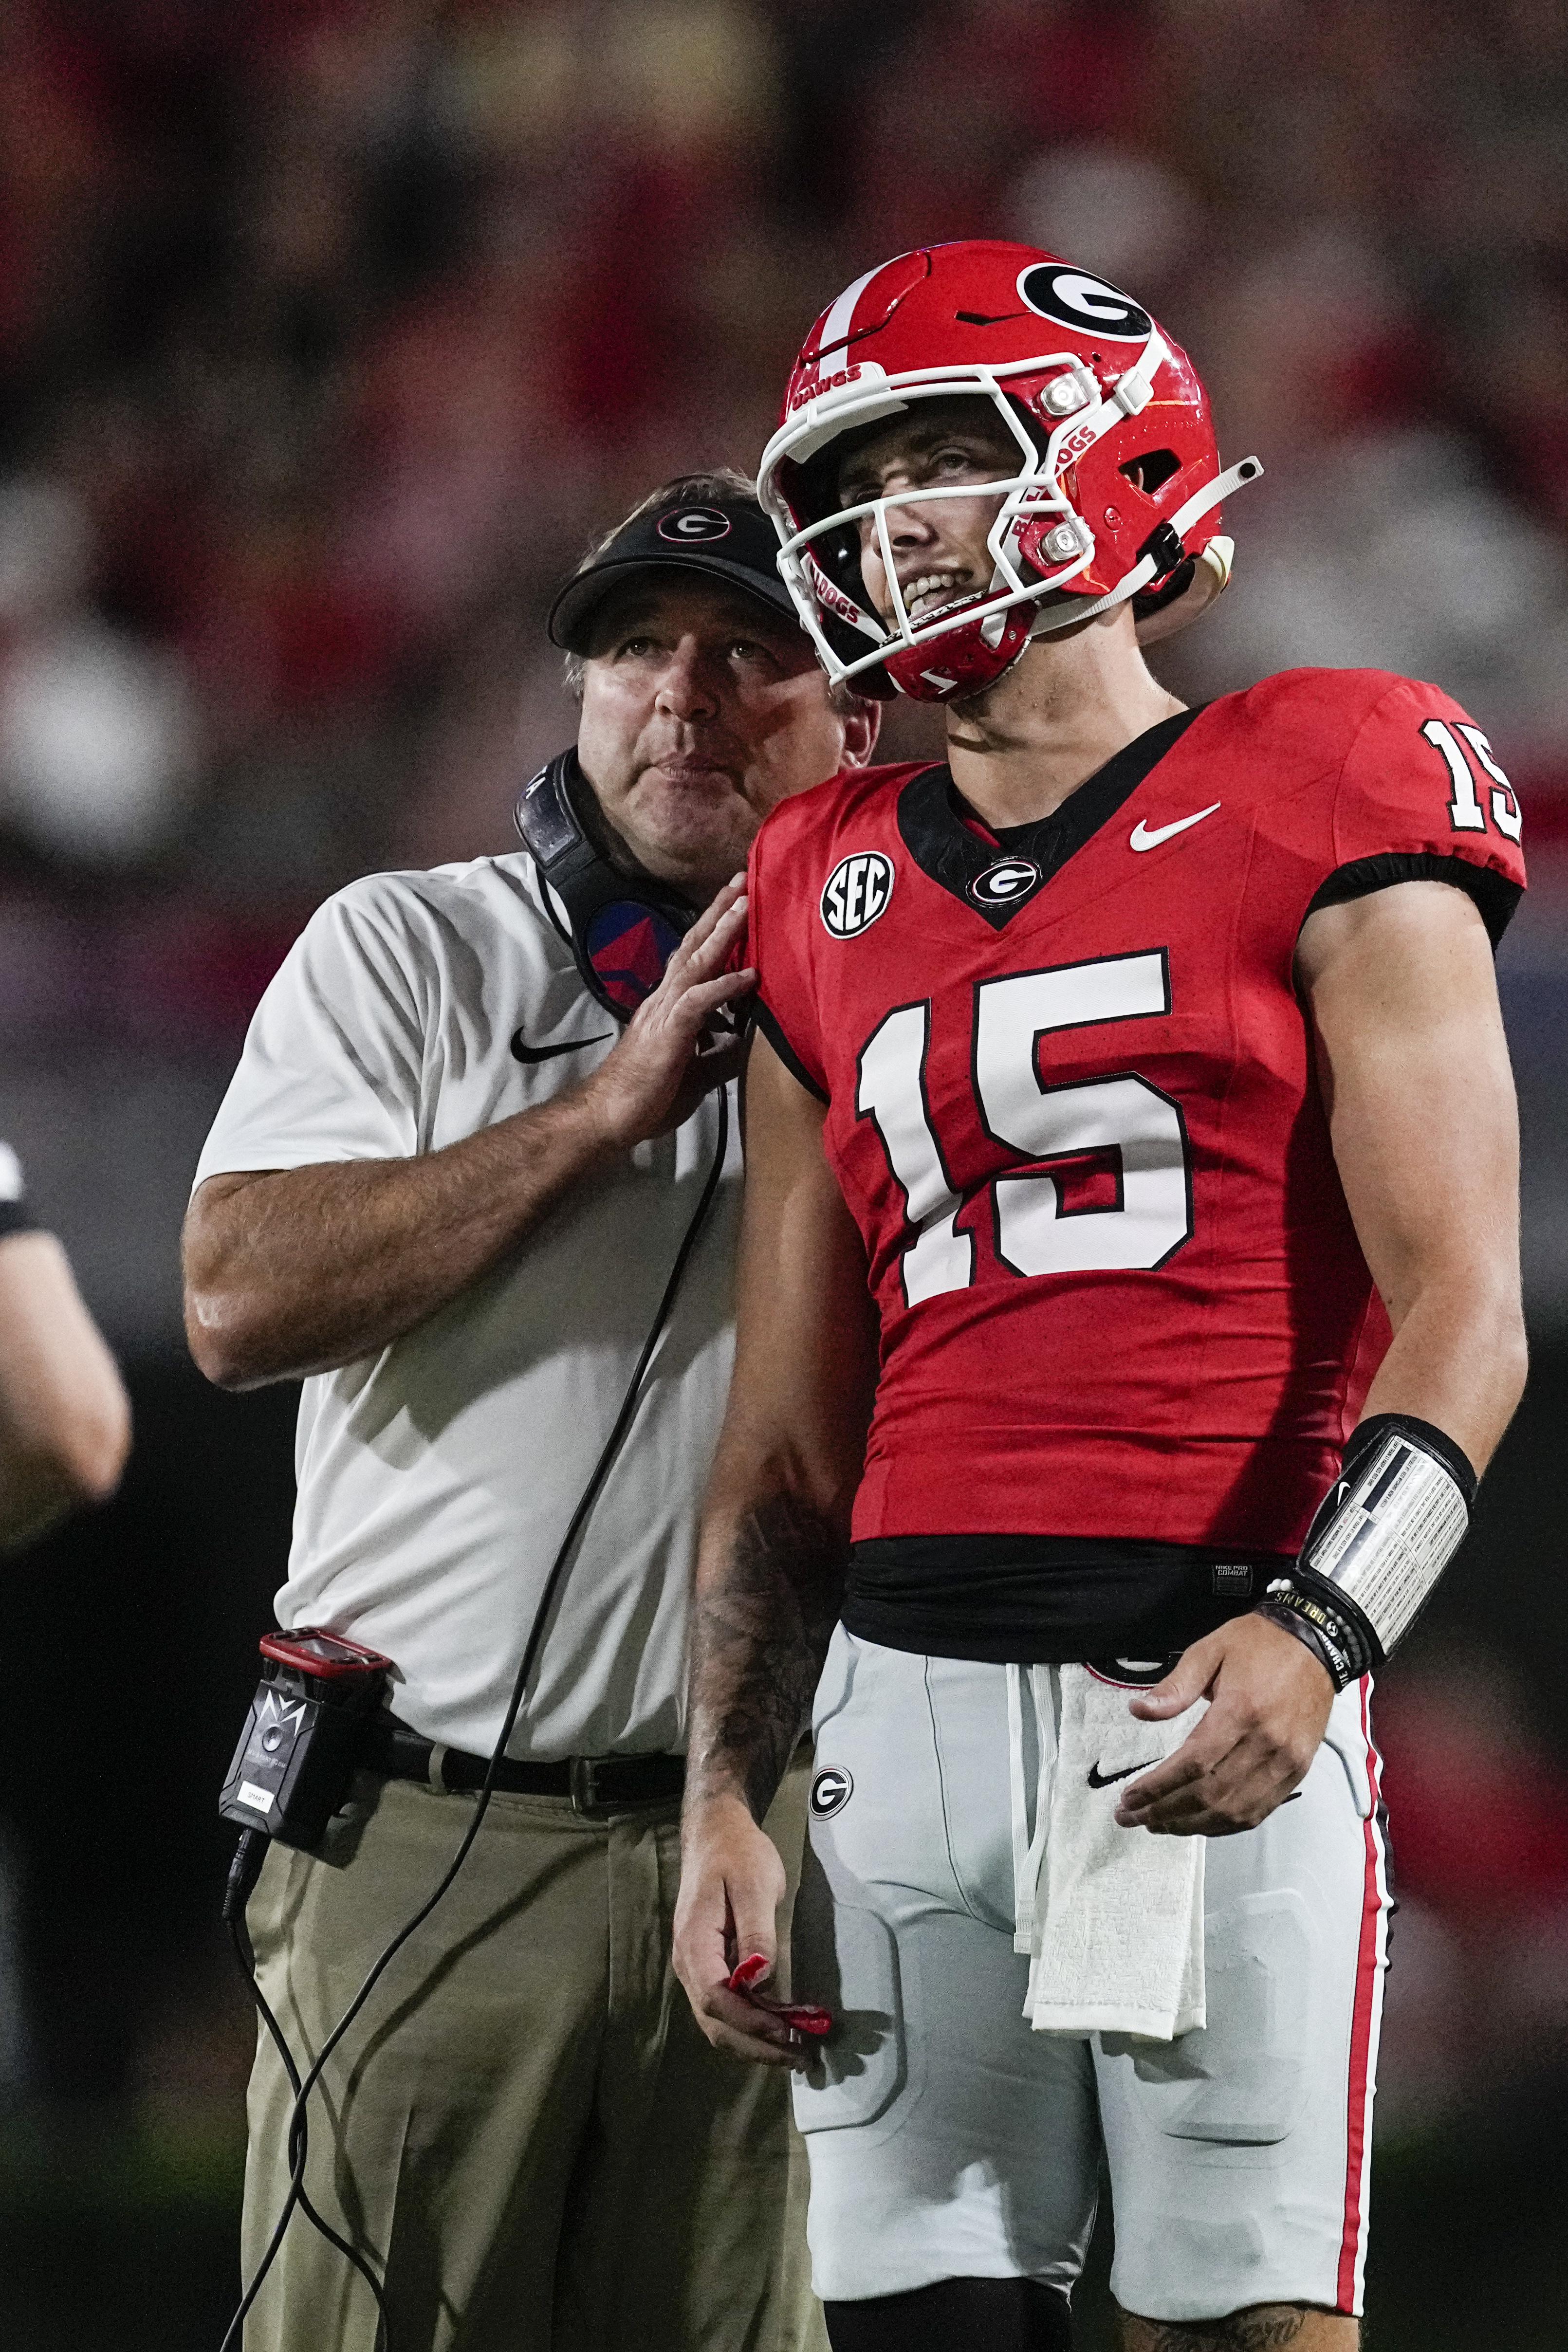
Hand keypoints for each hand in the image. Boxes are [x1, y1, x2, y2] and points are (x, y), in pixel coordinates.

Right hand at [576, 878, 755, 1149]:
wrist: (608, 1118)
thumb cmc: (647, 1098)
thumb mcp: (695, 1075)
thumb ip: (717, 1055)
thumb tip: (742, 1044)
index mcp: (669, 1007)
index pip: (694, 959)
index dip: (715, 932)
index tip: (738, 904)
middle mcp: (664, 1000)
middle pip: (694, 946)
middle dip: (719, 913)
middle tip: (741, 880)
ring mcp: (663, 1013)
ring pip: (695, 963)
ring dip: (723, 933)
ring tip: (746, 904)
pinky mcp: (667, 1034)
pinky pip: (698, 1002)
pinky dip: (724, 986)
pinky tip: (748, 975)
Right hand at [672, 1795, 806, 2068]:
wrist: (716, 1831)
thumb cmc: (736, 1853)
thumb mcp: (754, 1885)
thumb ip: (756, 1934)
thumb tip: (760, 1982)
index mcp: (693, 1944)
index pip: (716, 2000)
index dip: (752, 2023)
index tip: (790, 2034)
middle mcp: (688, 1964)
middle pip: (715, 2023)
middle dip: (758, 2047)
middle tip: (802, 2057)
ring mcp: (696, 1968)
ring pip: (719, 2023)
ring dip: (756, 2043)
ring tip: (797, 2053)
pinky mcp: (710, 1966)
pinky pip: (726, 2008)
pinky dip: (751, 2026)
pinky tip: (779, 2030)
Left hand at [1115, 1612, 1334, 1836]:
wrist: (1315, 1644)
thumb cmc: (1260, 1644)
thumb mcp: (1209, 1650)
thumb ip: (1175, 1686)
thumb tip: (1139, 1711)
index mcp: (1241, 1710)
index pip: (1193, 1764)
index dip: (1158, 1787)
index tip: (1130, 1797)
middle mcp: (1266, 1743)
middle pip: (1210, 1795)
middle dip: (1165, 1812)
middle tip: (1133, 1816)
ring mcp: (1285, 1762)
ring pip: (1234, 1811)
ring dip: (1192, 1825)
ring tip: (1159, 1824)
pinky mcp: (1297, 1771)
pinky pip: (1259, 1810)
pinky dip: (1225, 1824)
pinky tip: (1199, 1823)